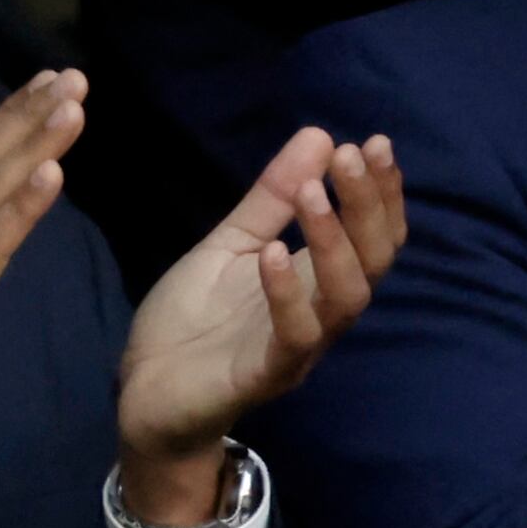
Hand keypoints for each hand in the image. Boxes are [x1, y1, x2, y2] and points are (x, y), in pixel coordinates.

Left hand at [114, 129, 407, 524]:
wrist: (145, 392)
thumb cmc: (193, 321)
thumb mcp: (230, 246)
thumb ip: (270, 200)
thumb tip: (318, 136)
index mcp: (316, 281)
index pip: (373, 234)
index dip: (381, 192)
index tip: (372, 143)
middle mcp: (321, 313)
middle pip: (374, 259)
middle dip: (368, 205)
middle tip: (352, 155)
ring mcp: (298, 347)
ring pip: (346, 296)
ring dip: (333, 240)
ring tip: (312, 192)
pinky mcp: (264, 375)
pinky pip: (294, 337)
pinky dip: (286, 294)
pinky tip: (273, 254)